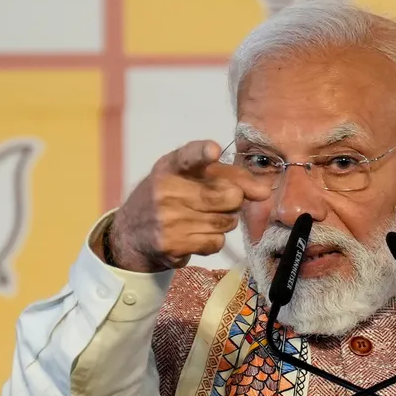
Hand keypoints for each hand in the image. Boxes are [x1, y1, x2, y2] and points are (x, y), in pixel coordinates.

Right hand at [106, 140, 270, 272]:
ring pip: (226, 222)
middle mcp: (166, 190)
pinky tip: (196, 234)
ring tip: (204, 217)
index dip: (202, 153)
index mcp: (171, 166)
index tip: (212, 151)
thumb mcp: (191, 176)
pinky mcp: (171, 244)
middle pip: (228, 196)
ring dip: (224, 222)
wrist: (131, 232)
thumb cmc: (171, 196)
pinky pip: (215, 242)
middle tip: (221, 201)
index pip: (188, 156)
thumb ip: (230, 177)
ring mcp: (167, 219)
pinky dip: (213, 240)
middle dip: (234, 201)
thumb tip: (264, 192)